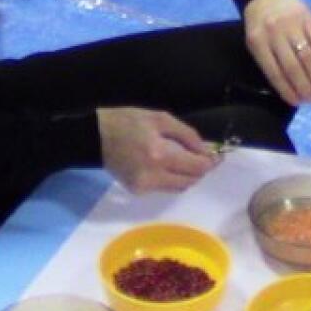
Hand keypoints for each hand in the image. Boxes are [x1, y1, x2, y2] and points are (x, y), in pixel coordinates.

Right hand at [97, 107, 216, 192]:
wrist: (94, 138)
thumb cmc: (127, 122)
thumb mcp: (160, 118)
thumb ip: (186, 135)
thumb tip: (206, 150)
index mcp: (159, 154)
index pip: (196, 167)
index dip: (210, 162)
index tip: (216, 156)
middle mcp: (153, 175)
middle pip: (190, 181)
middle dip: (199, 169)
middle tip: (200, 156)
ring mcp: (144, 187)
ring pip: (179, 187)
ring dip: (186, 175)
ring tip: (182, 159)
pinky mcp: (136, 191)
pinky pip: (164, 188)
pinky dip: (170, 178)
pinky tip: (164, 165)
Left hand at [242, 0, 310, 105]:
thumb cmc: (260, 27)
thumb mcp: (256, 44)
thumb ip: (269, 64)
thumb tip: (290, 92)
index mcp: (257, 42)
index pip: (274, 72)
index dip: (287, 90)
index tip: (298, 103)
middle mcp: (274, 32)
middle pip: (292, 66)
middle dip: (305, 86)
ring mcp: (291, 23)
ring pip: (307, 55)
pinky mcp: (307, 16)